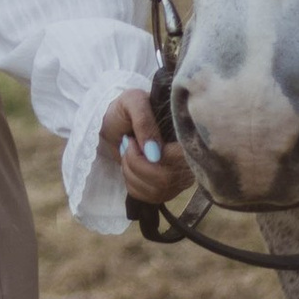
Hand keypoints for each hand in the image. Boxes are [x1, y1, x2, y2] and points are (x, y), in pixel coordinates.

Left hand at [102, 85, 189, 206]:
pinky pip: (149, 197)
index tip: (134, 141)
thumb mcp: (132, 101)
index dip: (156, 155)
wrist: (111, 122)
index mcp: (184, 133)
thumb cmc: (125, 109)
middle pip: (166, 178)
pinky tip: (130, 167)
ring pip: (157, 190)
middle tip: (127, 144)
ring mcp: (178, 176)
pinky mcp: (165, 189)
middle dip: (136, 163)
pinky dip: (132, 183)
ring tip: (128, 153)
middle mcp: (187, 158)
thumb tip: (155, 153)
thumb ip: (144, 120)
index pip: (182, 157)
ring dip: (131, 173)